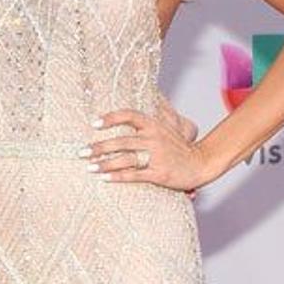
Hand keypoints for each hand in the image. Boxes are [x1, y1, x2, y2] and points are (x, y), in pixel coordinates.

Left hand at [86, 107, 207, 192]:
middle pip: (121, 141)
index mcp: (154, 125)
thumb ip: (152, 119)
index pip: (130, 116)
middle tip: (82, 152)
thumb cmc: (179, 148)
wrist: (201, 163)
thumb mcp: (167, 127)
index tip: (94, 123)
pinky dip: (118, 177)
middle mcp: (154, 139)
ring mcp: (157, 156)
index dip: (111, 118)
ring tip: (89, 168)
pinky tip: (105, 179)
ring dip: (105, 164)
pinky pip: (134, 175)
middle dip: (99, 147)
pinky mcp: (159, 173)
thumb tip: (142, 104)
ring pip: (125, 158)